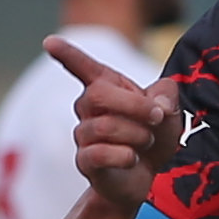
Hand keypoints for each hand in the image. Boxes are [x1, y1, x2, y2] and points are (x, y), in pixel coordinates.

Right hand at [47, 35, 182, 211]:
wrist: (146, 176)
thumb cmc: (153, 135)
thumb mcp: (169, 110)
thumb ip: (167, 94)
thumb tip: (158, 104)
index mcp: (106, 88)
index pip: (82, 67)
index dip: (67, 54)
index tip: (49, 42)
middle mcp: (88, 108)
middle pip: (99, 95)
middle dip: (136, 106)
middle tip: (157, 118)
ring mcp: (83, 135)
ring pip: (105, 126)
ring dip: (138, 135)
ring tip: (146, 142)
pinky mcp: (85, 161)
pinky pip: (101, 154)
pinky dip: (127, 156)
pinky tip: (132, 159)